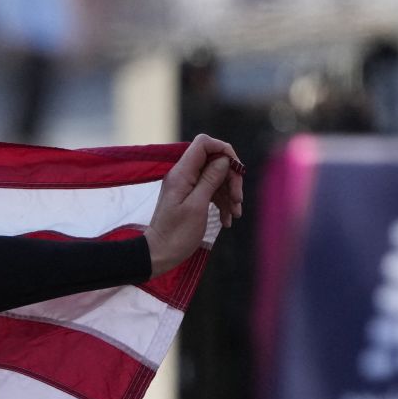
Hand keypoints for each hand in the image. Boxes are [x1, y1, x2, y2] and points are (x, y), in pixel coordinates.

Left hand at [144, 133, 243, 275]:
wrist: (159, 255)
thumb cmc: (177, 234)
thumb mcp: (197, 206)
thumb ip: (210, 179)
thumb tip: (223, 159)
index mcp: (181, 173)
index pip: (203, 144)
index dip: (223, 150)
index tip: (236, 168)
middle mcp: (183, 176)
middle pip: (214, 162)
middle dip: (231, 178)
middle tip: (238, 200)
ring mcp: (187, 187)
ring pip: (216, 178)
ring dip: (229, 194)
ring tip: (235, 214)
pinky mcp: (191, 198)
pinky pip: (211, 192)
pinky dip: (222, 203)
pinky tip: (227, 220)